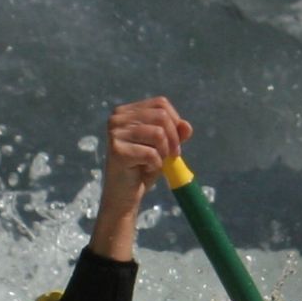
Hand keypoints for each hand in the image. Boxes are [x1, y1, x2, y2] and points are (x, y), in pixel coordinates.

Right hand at [90, 95, 191, 262]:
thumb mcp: (163, 147)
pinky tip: (144, 170)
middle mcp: (117, 118)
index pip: (161, 103)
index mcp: (126, 112)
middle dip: (173, 138)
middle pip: (161, 116)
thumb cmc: (142, 169)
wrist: (124, 196)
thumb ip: (175, 134)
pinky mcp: (116, 150)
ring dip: (163, 152)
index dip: (175, 121)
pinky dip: (155, 164)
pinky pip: (151, 153)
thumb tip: (187, 127)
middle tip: (172, 156)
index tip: (177, 142)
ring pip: (158, 133)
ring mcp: (114, 133)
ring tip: (155, 163)